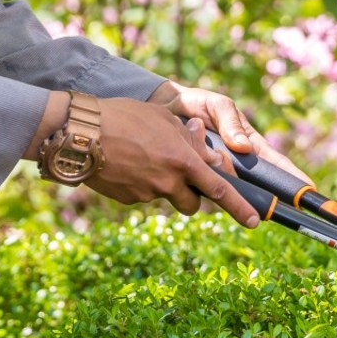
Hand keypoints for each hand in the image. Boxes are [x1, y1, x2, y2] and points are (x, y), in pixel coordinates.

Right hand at [81, 98, 260, 227]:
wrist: (81, 134)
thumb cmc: (123, 117)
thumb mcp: (162, 118)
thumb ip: (186, 135)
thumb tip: (201, 144)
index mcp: (183, 161)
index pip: (220, 190)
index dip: (240, 208)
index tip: (255, 220)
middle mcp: (169, 182)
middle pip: (193, 203)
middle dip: (192, 195)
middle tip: (181, 177)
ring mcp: (147, 194)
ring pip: (166, 197)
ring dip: (165, 186)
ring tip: (144, 160)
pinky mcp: (128, 200)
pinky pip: (142, 195)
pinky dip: (140, 183)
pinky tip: (124, 162)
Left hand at [152, 81, 316, 187]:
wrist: (164, 109)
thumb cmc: (198, 105)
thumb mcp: (217, 105)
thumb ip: (230, 122)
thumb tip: (243, 147)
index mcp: (249, 145)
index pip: (276, 164)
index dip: (292, 178)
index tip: (308, 190)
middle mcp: (236, 164)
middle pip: (254, 185)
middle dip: (256, 192)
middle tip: (252, 195)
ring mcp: (218, 174)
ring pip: (227, 187)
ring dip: (221, 179)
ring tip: (205, 154)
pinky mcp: (198, 179)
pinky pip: (204, 188)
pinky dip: (199, 182)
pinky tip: (191, 169)